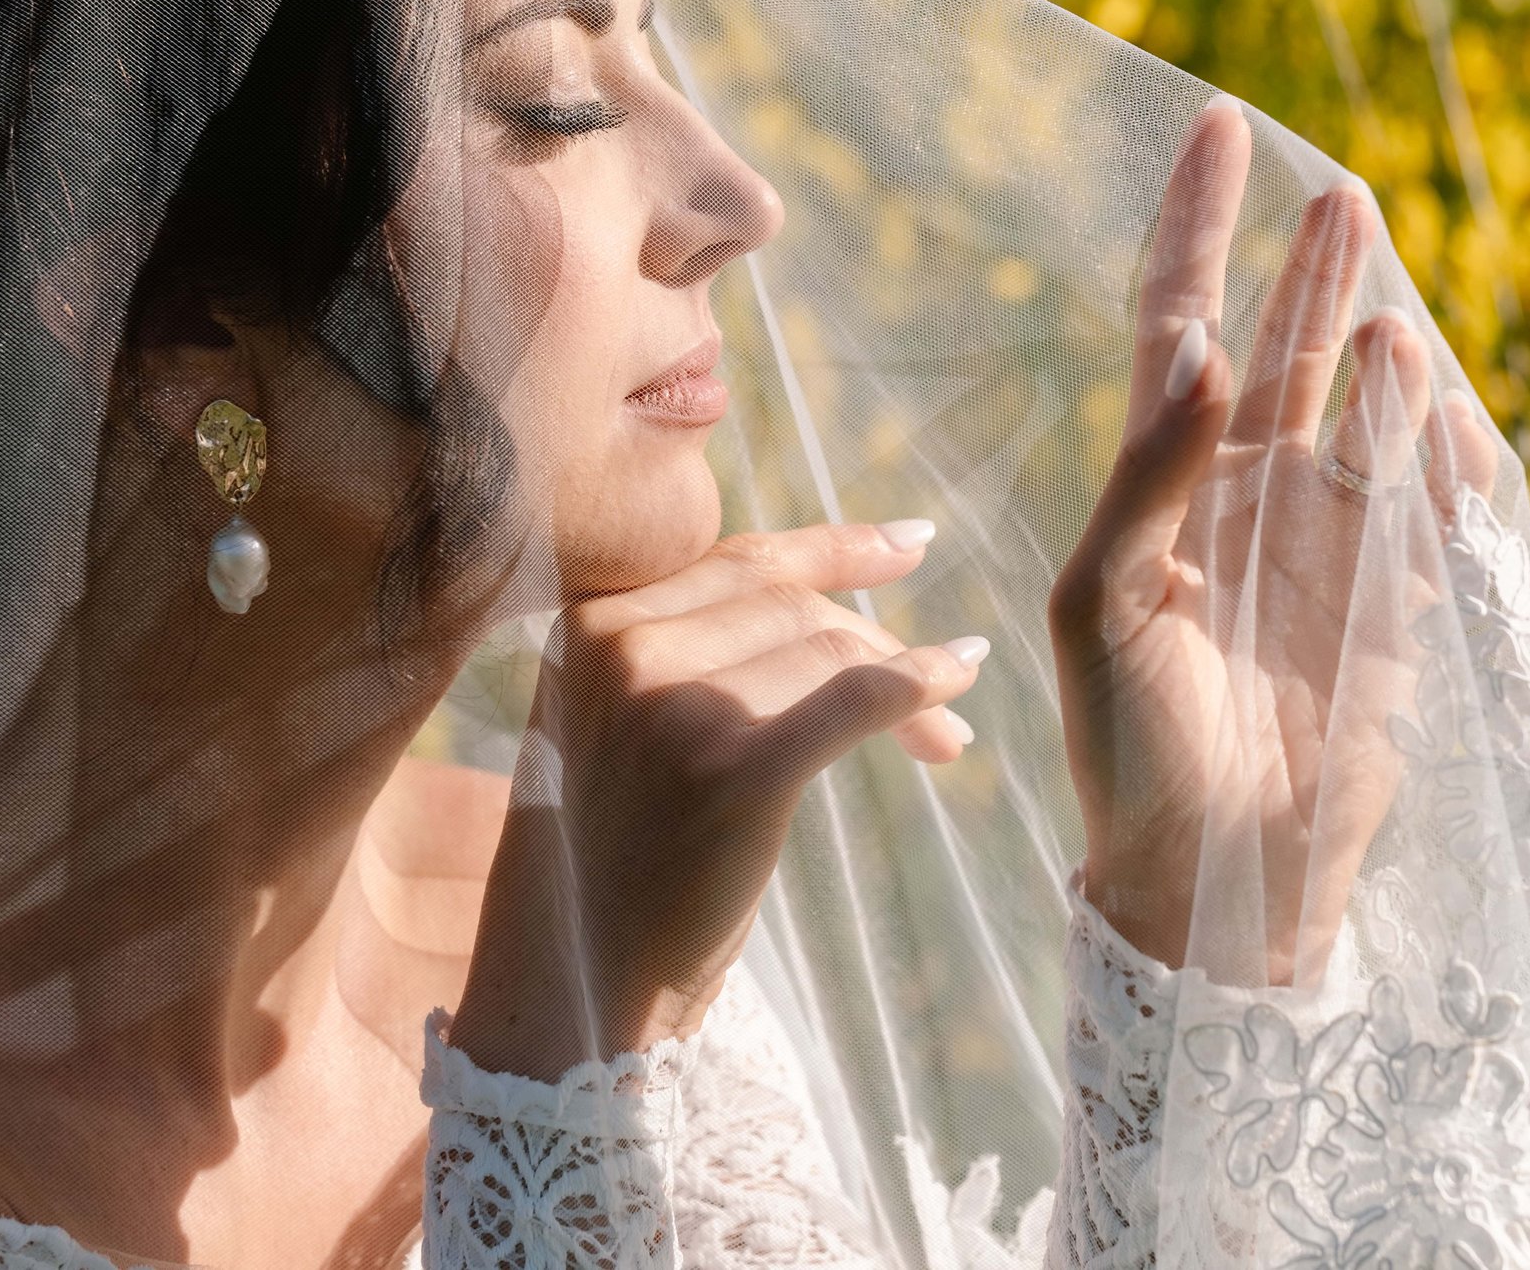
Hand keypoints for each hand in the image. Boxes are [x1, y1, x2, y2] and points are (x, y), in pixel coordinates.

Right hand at [450, 521, 983, 1079]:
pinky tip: (954, 706)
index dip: (833, 548)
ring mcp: (673, 706)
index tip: (908, 544)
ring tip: (948, 731)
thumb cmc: (605, 863)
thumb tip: (822, 597)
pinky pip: (856, 699)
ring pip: (828, 647)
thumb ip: (673, 650)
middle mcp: (622, 650)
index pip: (737, 559)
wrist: (575, 984)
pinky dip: (921, 690)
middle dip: (876, 635)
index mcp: (588, 626)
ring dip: (907, 677)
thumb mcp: (607, 726)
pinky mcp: (733, 770)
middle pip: (791, 602)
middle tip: (945, 677)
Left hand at [1047, 99, 1501, 984]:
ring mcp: (1329, 545)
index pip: (1181, 322)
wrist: (1202, 874)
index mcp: (1164, 480)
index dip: (1197, 227)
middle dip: (1316, 272)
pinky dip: (1446, 463)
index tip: (1216, 127)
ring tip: (1386, 321)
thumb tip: (1204, 352)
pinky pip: (1434, 510)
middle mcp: (1250, 493)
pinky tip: (1448, 418)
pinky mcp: (1396, 605)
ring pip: (1370, 420)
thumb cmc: (1124, 738)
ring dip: (1384, 367)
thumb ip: (1147, 478)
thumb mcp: (1098, 603)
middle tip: (1339, 193)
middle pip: (1294, 348)